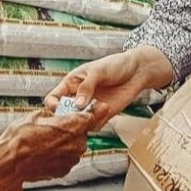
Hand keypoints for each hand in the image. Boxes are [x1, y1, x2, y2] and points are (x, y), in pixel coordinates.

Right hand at [0, 107, 110, 190]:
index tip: (101, 108)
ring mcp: (70, 159)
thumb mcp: (36, 116)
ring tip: (44, 142)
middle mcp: (75, 144)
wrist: (9, 162)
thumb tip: (55, 115)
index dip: (96, 111)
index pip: (92, 116)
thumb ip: (53, 115)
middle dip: (71, 129)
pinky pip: (66, 158)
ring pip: (73, 146)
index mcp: (71, 126)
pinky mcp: (64, 171)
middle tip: (53, 128)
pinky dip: (58, 155)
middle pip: (81, 133)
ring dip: (64, 143)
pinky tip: (43, 152)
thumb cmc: (19, 139)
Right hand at [45, 47, 172, 119]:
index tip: (58, 108)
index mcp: (71, 84)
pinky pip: (94, 125)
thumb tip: (77, 104)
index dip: (52, 105)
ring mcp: (90, 107)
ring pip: (78, 123)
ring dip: (85, 120)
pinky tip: (106, 109)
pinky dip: (97, 121)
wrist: (138, 71)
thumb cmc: (116, 65)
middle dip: (68, 117)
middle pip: (64, 114)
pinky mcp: (102, 115)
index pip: (53, 98)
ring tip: (98, 108)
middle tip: (78, 115)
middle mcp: (78, 97)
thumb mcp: (98, 71)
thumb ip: (86, 87)